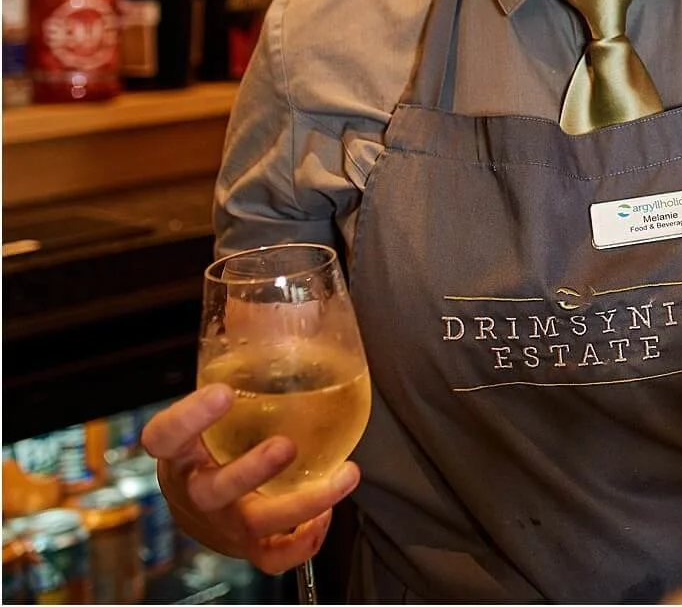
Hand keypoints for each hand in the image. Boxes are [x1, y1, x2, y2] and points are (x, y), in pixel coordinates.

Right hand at [140, 383, 358, 574]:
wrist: (202, 507)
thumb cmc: (215, 442)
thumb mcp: (212, 408)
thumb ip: (234, 363)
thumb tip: (260, 298)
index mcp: (179, 454)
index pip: (164, 437)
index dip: (187, 418)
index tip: (221, 391)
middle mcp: (196, 491)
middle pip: (212, 490)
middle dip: (250, 471)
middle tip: (286, 445)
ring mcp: (222, 524)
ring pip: (256, 524)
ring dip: (302, 502)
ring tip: (344, 475)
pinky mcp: (248, 546)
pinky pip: (275, 556)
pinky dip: (304, 542)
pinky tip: (327, 517)